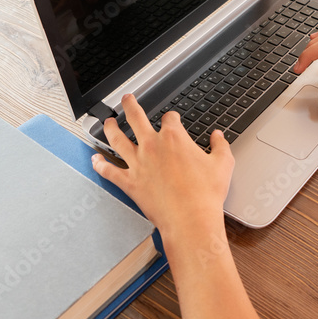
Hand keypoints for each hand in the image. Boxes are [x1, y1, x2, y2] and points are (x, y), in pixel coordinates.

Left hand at [91, 94, 234, 239]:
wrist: (190, 219)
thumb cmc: (206, 194)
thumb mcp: (222, 164)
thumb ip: (220, 146)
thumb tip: (218, 136)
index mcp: (174, 138)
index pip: (170, 118)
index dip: (172, 117)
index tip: (172, 118)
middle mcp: (152, 146)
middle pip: (135, 118)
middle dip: (130, 105)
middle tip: (126, 99)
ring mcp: (138, 164)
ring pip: (117, 140)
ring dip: (110, 128)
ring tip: (107, 122)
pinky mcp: (129, 182)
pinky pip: (109, 171)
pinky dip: (100, 165)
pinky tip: (94, 160)